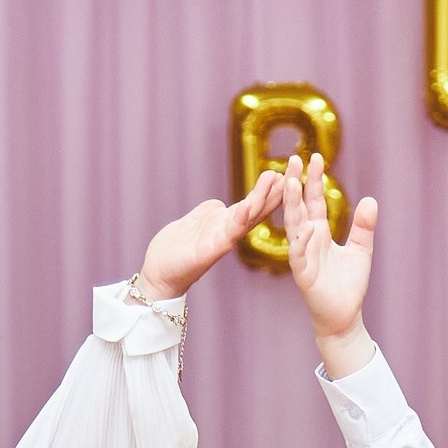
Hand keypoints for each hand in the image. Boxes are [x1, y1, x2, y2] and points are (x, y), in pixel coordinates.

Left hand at [138, 170, 279, 299]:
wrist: (157, 272)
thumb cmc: (174, 250)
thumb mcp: (193, 222)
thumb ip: (208, 212)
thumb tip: (218, 203)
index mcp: (224, 226)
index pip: (251, 206)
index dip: (266, 192)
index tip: (282, 176)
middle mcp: (227, 233)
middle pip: (256, 210)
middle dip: (273, 193)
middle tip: (291, 175)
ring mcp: (220, 242)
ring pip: (247, 218)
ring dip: (261, 199)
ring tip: (276, 181)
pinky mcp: (209, 250)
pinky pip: (228, 233)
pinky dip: (240, 219)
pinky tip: (249, 205)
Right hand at [279, 153, 378, 377]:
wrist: (344, 317)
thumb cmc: (349, 285)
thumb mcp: (361, 250)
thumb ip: (364, 227)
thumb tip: (371, 200)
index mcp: (318, 233)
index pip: (313, 201)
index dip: (313, 180)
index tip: (315, 157)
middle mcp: (306, 241)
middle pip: (298, 206)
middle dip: (296, 183)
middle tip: (294, 158)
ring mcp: (302, 256)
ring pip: (294, 225)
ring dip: (292, 204)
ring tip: (291, 182)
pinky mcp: (304, 275)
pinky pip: (299, 254)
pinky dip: (301, 240)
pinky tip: (305, 225)